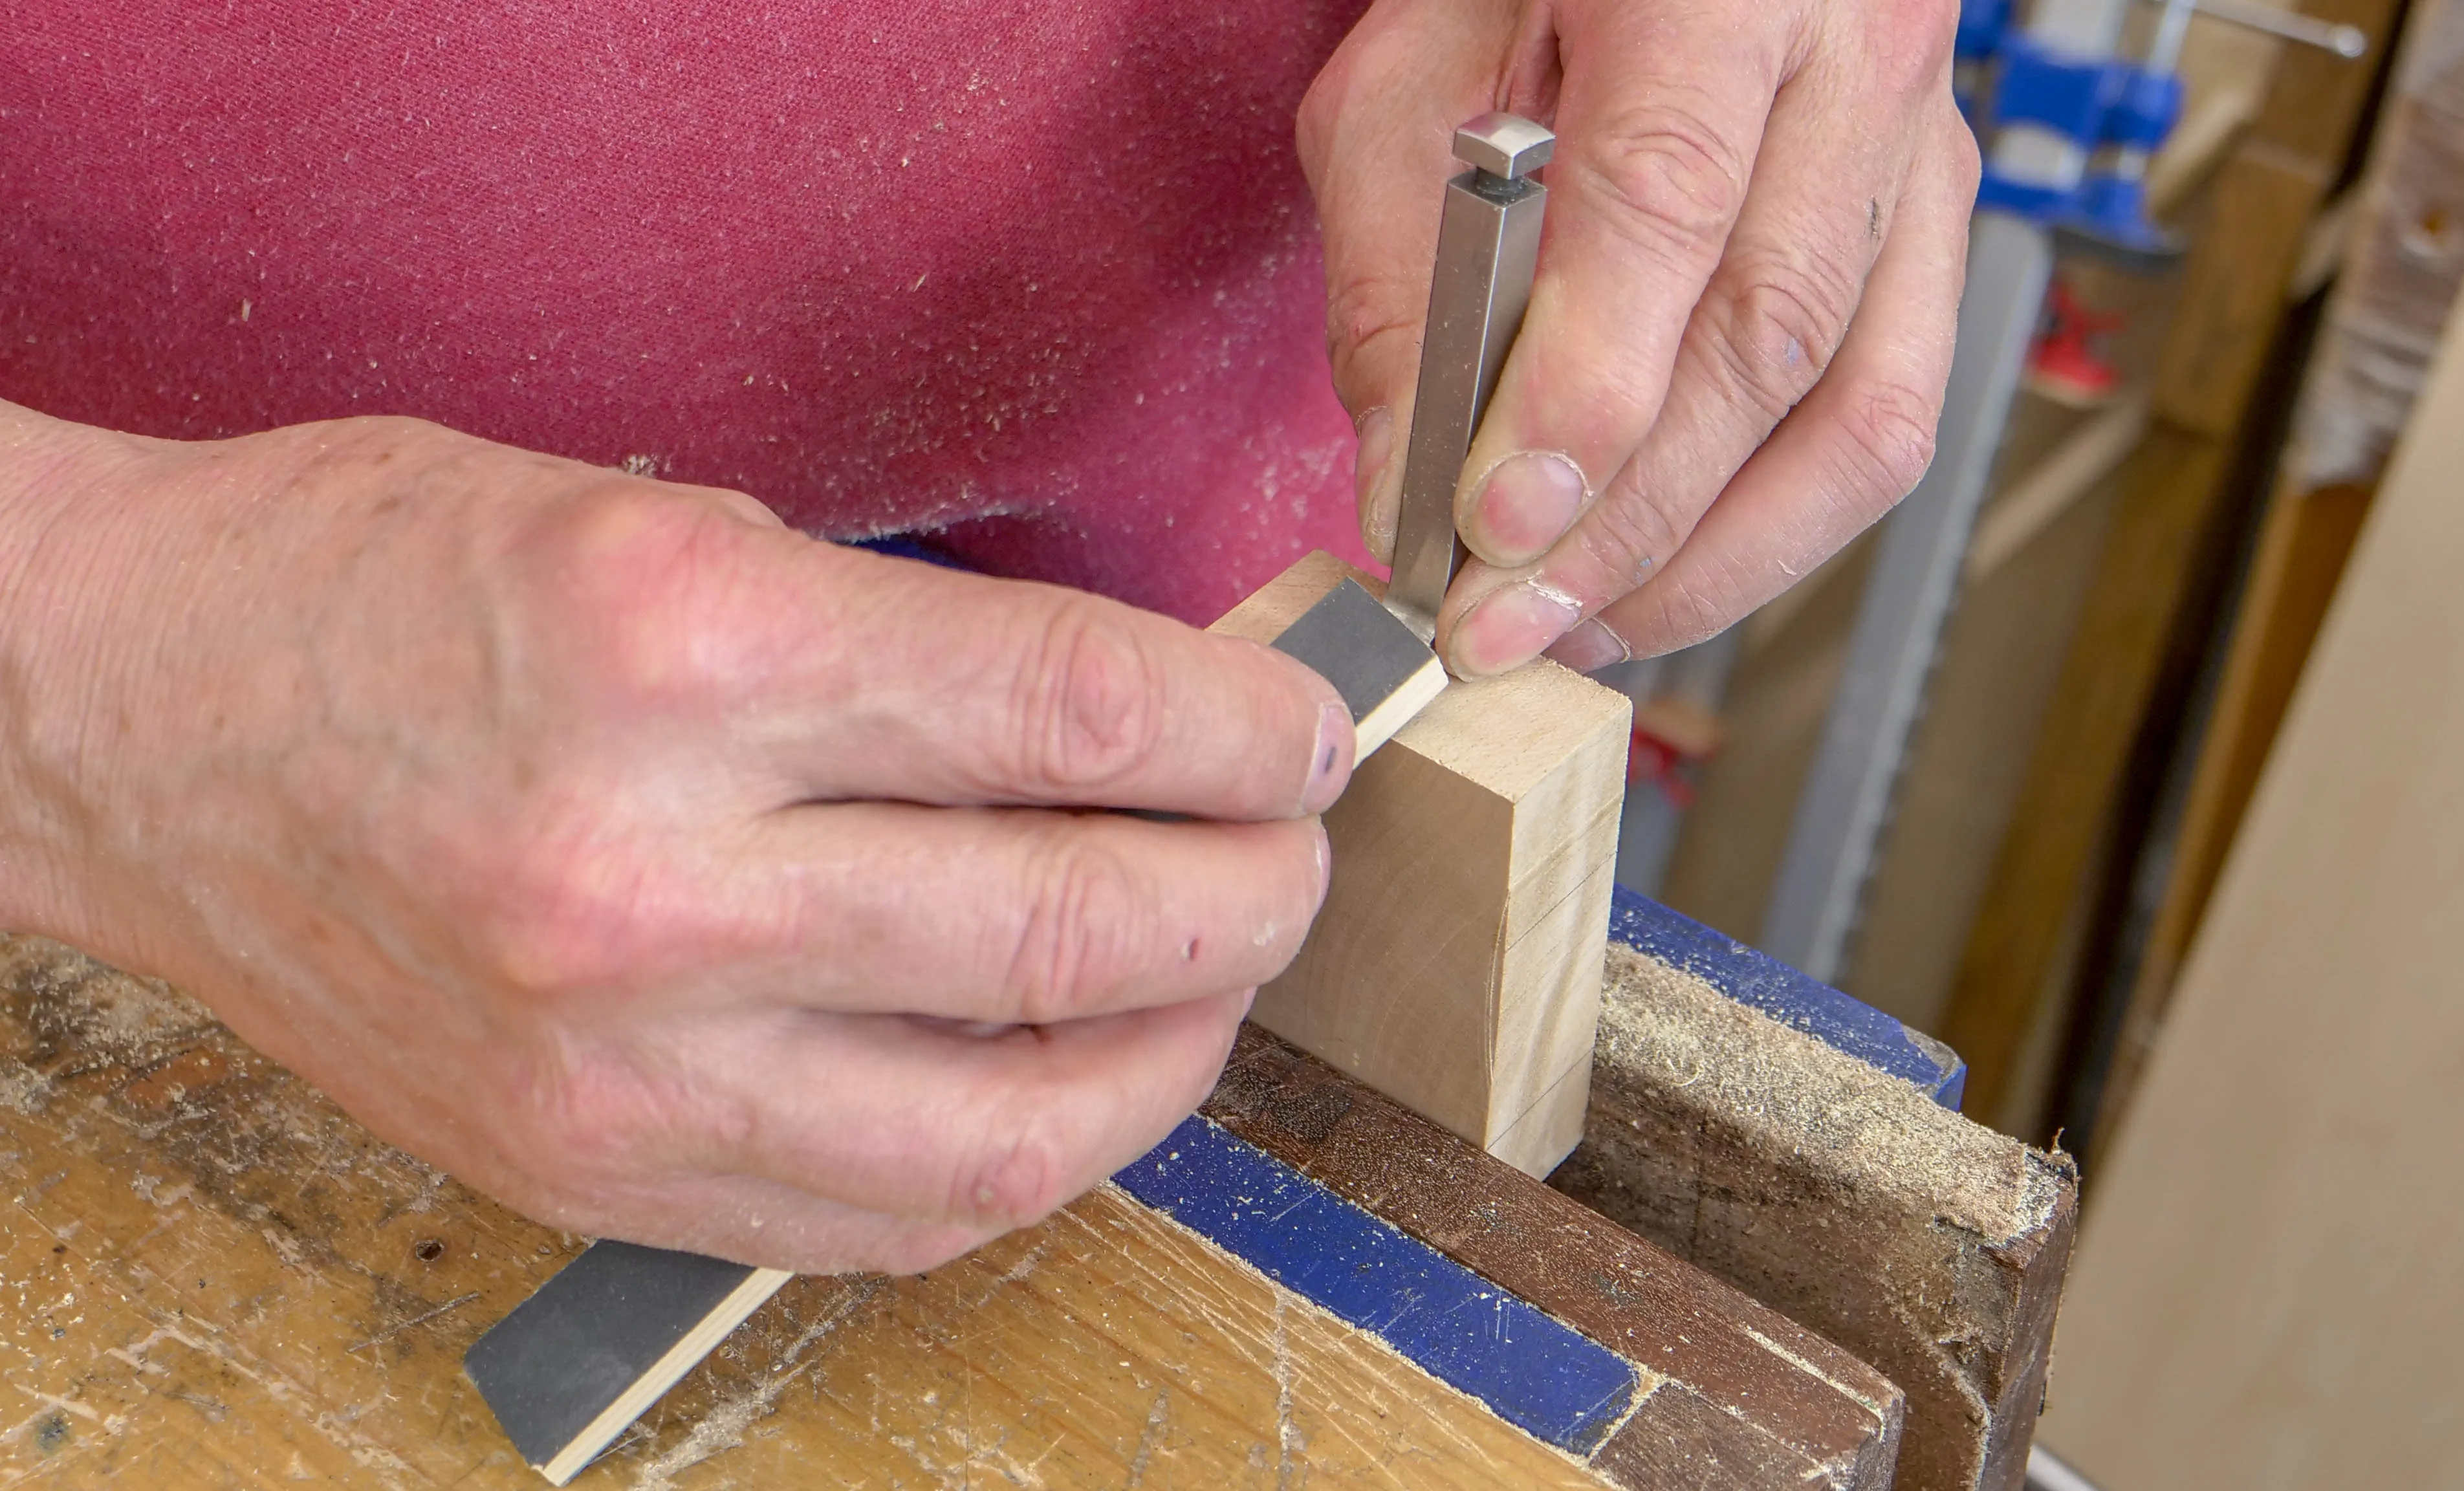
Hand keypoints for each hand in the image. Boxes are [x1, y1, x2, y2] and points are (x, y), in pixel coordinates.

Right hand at [0, 405, 1353, 1271]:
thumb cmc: (380, 581)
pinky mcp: (591, 1170)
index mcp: (684, 651)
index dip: (1243, 733)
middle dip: (1251, 894)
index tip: (1302, 734)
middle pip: (1072, 928)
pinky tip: (1071, 1083)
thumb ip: (912, 644)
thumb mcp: (665, 522)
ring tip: (1214, 980)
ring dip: (1173, 1053)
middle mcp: (656, 876)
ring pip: (1012, 1125)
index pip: (1076, 719)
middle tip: (1294, 853)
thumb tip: (1140, 727)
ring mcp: (622, 1058)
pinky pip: (886, 1220)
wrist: (128, 717)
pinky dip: (1025, 1159)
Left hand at [1301, 0, 1976, 675]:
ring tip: (1573, 626)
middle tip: (1497, 618)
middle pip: (1767, 335)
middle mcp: (1858, 55)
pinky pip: (1886, 422)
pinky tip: (1657, 579)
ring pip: (1861, 413)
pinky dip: (1773, 531)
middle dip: (1624, 520)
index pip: (1667, 202)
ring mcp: (1919, 151)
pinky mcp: (1932, 232)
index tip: (1496, 518)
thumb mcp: (1410, 75)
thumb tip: (1410, 484)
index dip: (1585, 389)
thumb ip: (1398, 269)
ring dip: (1708, 560)